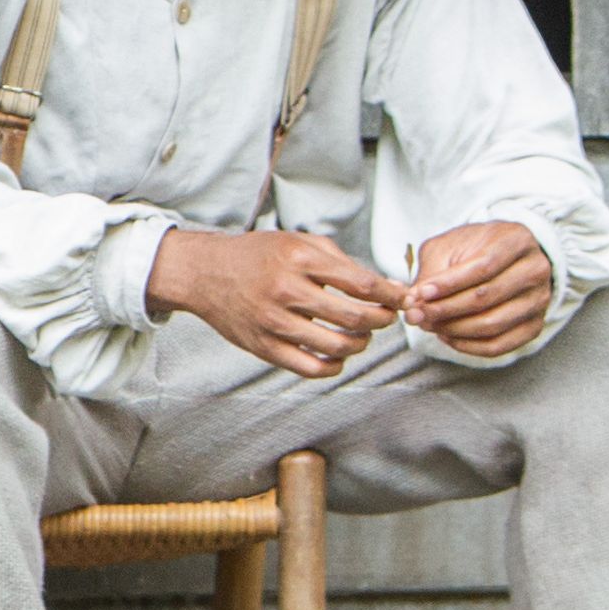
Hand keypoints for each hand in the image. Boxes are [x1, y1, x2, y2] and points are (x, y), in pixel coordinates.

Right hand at [147, 228, 409, 379]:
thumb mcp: (299, 241)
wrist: (205, 273)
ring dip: (361, 343)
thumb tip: (386, 288)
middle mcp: (286, 290)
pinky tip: (337, 355)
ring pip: (337, 345)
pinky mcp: (263, 347)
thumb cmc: (257, 256)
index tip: (403, 299)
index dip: (391, 295)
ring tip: (361, 335)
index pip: (362, 284)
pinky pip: (311, 368)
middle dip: (381, 320)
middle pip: (355, 317)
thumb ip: (341, 262)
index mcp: (299, 260)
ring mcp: (273, 322)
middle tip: (385, 317)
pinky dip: (334, 366)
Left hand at [405, 220, 553, 357]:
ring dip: (453, 329)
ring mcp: (539, 300)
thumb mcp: (449, 246)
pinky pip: (499, 345)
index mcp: (517, 240)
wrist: (503, 258)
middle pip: (486, 297)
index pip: (483, 266)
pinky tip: (446, 335)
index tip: (420, 293)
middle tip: (416, 314)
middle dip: (445, 309)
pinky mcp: (534, 325)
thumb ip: (432, 271)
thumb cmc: (472, 249)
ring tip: (427, 323)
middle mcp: (536, 270)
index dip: (449, 284)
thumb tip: (414, 302)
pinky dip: (468, 345)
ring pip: (492, 324)